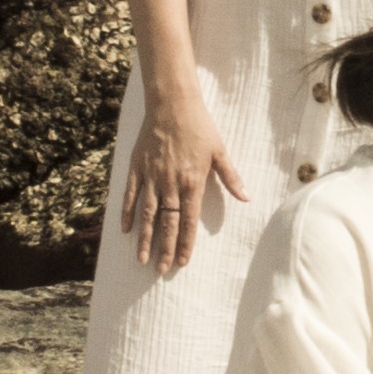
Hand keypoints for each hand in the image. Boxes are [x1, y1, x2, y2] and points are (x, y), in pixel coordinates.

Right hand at [123, 86, 248, 275]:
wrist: (172, 104)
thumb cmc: (199, 127)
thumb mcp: (220, 151)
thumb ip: (231, 177)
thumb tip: (246, 198)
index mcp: (192, 182)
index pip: (188, 221)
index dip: (185, 243)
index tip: (182, 262)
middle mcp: (170, 184)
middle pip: (167, 223)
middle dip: (164, 249)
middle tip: (161, 270)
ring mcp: (151, 177)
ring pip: (147, 214)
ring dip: (145, 238)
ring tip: (142, 258)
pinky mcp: (137, 167)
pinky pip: (131, 195)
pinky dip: (128, 213)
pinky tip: (126, 230)